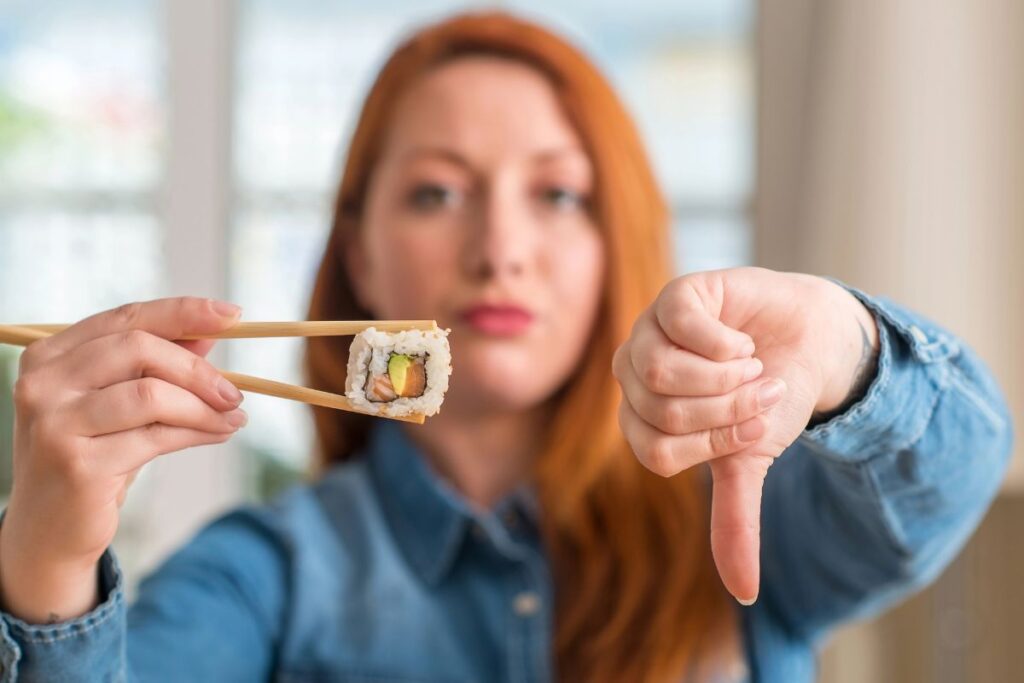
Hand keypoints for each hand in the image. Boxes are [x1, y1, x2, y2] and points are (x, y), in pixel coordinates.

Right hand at [0, 298, 247, 623]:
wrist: (48, 531)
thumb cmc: (91, 456)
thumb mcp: (120, 402)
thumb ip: (156, 365)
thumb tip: (209, 332)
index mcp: (49, 356)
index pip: (125, 318)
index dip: (182, 312)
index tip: (232, 314)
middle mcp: (43, 383)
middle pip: (138, 348)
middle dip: (197, 368)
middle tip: (234, 391)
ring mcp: (55, 423)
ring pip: (151, 394)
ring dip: (204, 406)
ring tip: (233, 417)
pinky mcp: (78, 464)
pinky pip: (156, 436)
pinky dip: (198, 431)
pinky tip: (220, 433)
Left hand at [613, 267, 878, 602]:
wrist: (809, 343)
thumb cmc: (770, 400)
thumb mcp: (750, 464)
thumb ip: (734, 521)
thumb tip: (743, 594)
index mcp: (642, 419)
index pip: (658, 453)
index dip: (715, 445)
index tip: (755, 431)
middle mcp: (634, 375)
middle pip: (662, 412)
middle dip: (728, 411)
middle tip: (761, 394)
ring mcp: (649, 331)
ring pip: (663, 373)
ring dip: (725, 379)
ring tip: (752, 368)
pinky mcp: (676, 296)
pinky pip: (679, 324)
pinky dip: (723, 343)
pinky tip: (741, 342)